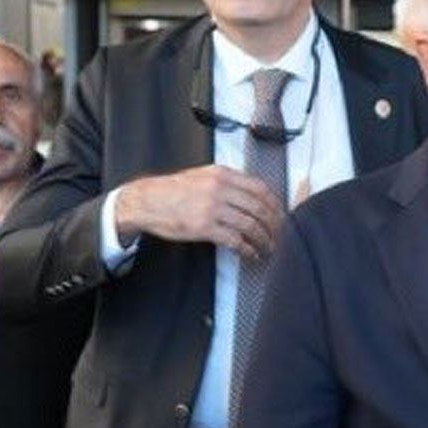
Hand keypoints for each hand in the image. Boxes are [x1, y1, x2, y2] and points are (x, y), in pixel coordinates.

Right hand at [114, 164, 284, 260]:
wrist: (147, 201)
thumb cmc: (172, 191)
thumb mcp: (201, 176)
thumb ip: (226, 181)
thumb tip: (250, 194)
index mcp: (222, 174)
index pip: (260, 188)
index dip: (275, 204)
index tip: (280, 216)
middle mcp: (220, 188)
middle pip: (259, 208)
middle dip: (273, 225)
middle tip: (278, 235)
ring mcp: (212, 208)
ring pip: (250, 225)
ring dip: (263, 239)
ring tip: (267, 248)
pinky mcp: (204, 227)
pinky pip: (234, 240)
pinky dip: (247, 249)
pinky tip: (250, 254)